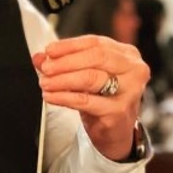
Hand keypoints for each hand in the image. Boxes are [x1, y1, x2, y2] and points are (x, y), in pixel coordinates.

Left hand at [32, 35, 149, 160]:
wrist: (115, 129)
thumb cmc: (101, 97)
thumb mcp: (82, 74)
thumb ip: (61, 63)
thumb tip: (39, 57)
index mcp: (125, 54)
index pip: (94, 42)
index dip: (69, 45)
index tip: (49, 50)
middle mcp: (133, 69)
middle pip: (96, 57)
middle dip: (65, 62)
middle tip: (45, 68)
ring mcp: (130, 90)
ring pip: (91, 78)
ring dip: (62, 80)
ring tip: (45, 83)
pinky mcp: (119, 111)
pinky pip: (87, 100)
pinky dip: (65, 97)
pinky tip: (51, 96)